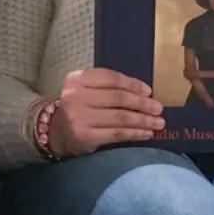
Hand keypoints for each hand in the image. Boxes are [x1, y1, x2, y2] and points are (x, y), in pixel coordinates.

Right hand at [49, 68, 164, 155]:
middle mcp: (76, 96)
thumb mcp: (85, 89)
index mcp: (77, 79)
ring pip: (119, 117)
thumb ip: (107, 87)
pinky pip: (116, 134)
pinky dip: (134, 133)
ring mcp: (79, 117)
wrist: (54, 131)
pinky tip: (146, 133)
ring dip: (142, 120)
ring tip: (158, 122)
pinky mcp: (85, 136)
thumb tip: (145, 93)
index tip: (149, 91)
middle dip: (142, 104)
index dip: (133, 84)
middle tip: (159, 108)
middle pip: (117, 98)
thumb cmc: (78, 107)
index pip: (111, 78)